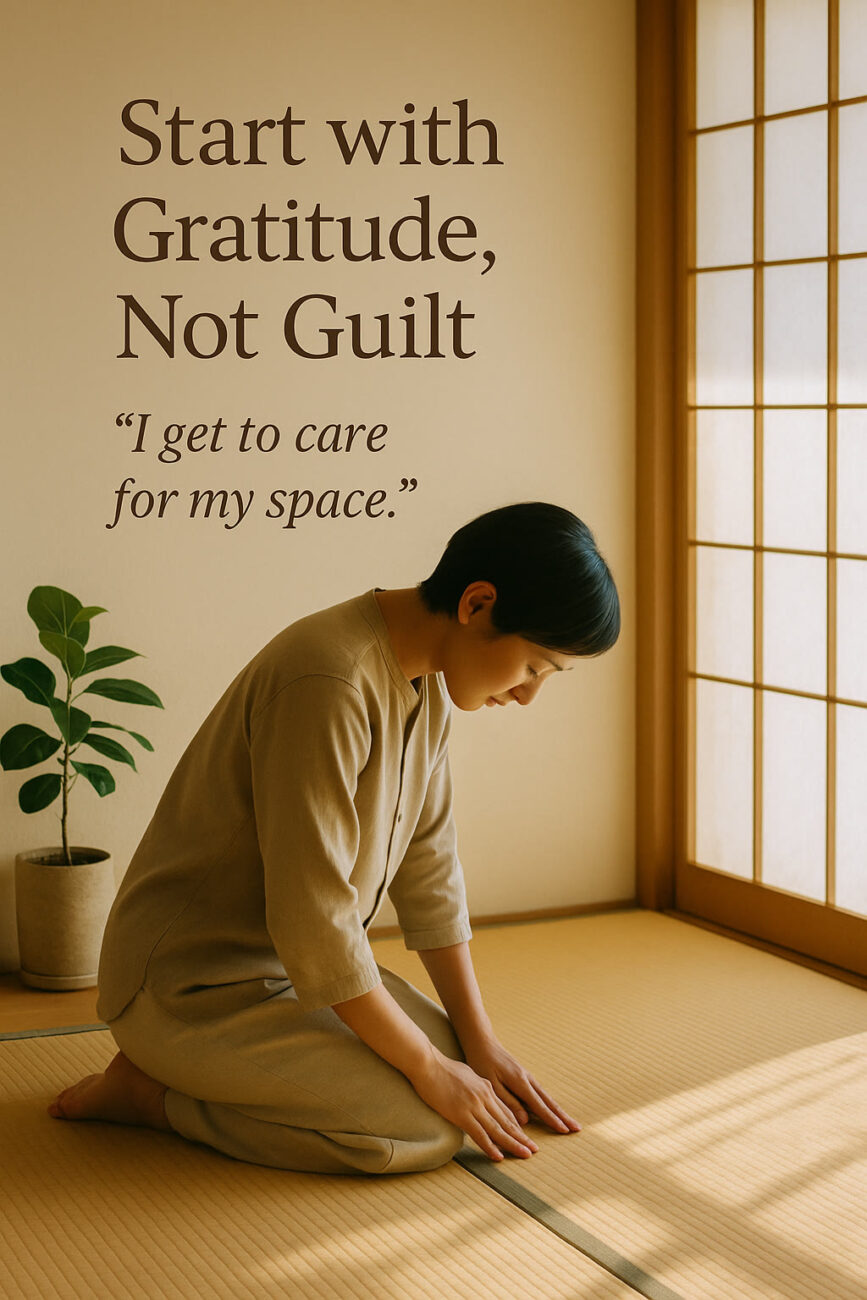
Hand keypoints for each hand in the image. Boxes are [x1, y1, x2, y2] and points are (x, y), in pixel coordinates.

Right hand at [411, 1050, 540, 1160]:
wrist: (428, 1064)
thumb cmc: (442, 1068)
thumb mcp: (467, 1074)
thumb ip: (477, 1087)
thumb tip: (482, 1094)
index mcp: (486, 1087)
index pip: (505, 1110)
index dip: (516, 1126)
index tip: (524, 1137)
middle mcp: (484, 1097)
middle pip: (507, 1121)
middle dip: (521, 1137)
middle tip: (533, 1150)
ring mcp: (474, 1106)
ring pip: (498, 1129)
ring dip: (513, 1144)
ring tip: (525, 1154)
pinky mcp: (461, 1114)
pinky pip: (479, 1134)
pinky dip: (490, 1147)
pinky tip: (499, 1157)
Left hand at [462, 1035, 581, 1136]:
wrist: (483, 1044)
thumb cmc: (483, 1064)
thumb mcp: (491, 1085)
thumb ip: (508, 1102)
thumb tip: (525, 1121)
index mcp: (520, 1082)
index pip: (539, 1105)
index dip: (552, 1119)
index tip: (564, 1130)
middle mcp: (528, 1079)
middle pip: (548, 1101)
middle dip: (563, 1116)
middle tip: (577, 1128)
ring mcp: (528, 1077)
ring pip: (546, 1097)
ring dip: (559, 1110)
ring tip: (569, 1122)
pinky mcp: (524, 1077)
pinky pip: (540, 1093)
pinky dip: (549, 1103)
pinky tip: (553, 1110)